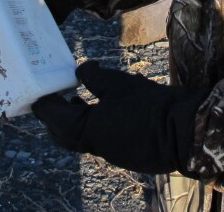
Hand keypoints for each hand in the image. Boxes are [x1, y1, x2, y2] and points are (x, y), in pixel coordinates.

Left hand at [32, 61, 209, 174]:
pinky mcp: (127, 153)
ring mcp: (112, 153)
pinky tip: (103, 109)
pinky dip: (94, 125)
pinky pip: (101, 140)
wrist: (185, 131)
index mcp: (87, 131)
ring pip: (83, 139)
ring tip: (77, 101)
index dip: (44, 106)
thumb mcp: (117, 83)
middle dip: (55, 119)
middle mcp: (96, 146)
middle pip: (64, 136)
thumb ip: (93, 76)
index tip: (38, 94)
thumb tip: (80, 70)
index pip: (54, 119)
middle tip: (53, 99)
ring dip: (76, 121)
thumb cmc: (148, 106)